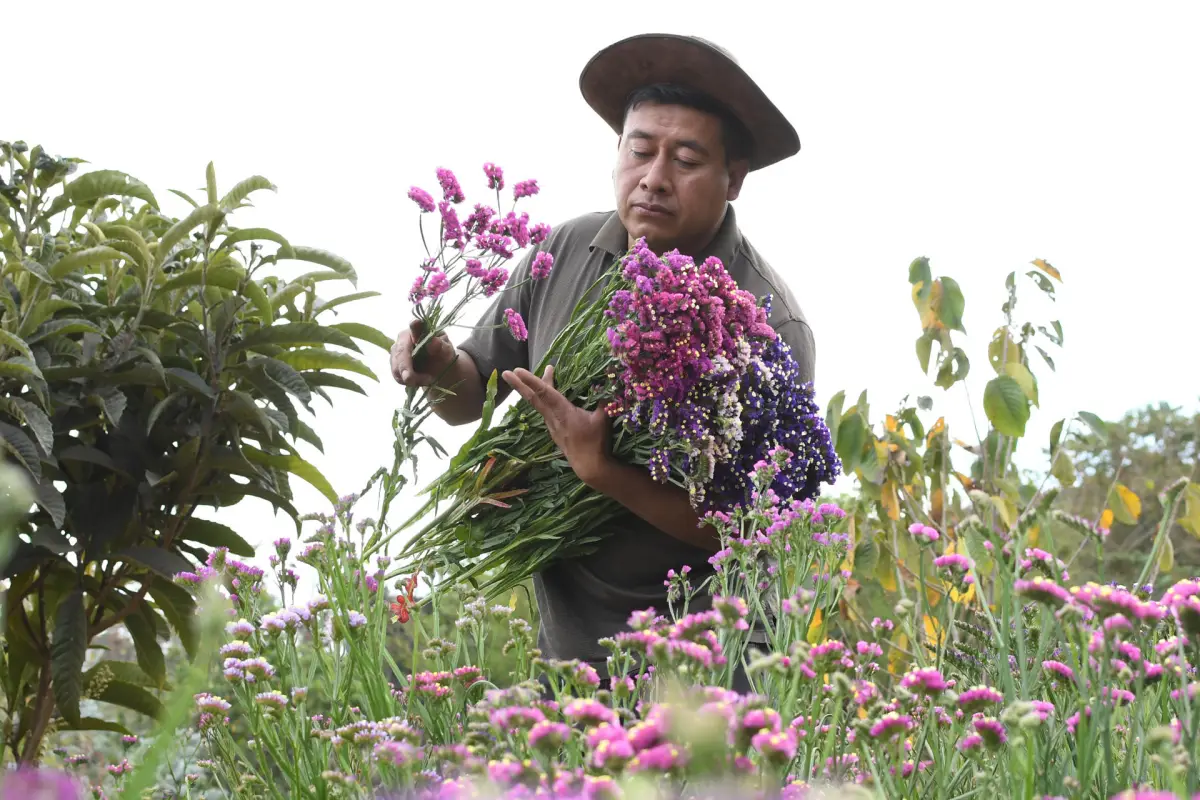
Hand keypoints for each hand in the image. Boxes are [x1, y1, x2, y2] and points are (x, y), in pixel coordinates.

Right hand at [391, 319, 456, 386]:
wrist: (438, 368)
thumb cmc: (442, 355)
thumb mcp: (447, 352)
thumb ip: (441, 347)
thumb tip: (433, 342)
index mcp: (420, 329)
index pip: (416, 326)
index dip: (415, 326)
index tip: (416, 323)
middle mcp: (404, 337)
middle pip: (400, 351)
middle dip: (405, 367)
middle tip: (411, 380)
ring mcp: (396, 350)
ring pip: (397, 366)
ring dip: (411, 378)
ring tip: (428, 380)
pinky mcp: (394, 363)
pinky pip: (397, 375)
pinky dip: (407, 381)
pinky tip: (419, 382)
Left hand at [502, 365, 611, 487]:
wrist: (589, 466)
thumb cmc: (596, 442)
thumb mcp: (603, 419)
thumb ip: (604, 401)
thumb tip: (609, 384)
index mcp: (563, 412)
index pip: (544, 393)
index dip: (532, 380)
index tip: (518, 370)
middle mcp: (553, 418)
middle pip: (533, 398)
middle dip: (520, 384)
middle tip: (507, 372)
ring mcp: (552, 425)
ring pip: (539, 404)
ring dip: (534, 389)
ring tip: (530, 377)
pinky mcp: (555, 431)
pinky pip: (545, 411)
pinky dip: (542, 400)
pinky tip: (547, 397)